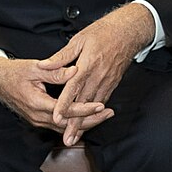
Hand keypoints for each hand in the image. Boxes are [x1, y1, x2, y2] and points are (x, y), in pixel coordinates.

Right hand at [0, 56, 112, 134]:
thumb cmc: (15, 72)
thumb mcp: (34, 68)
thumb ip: (55, 71)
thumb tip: (75, 71)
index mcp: (36, 103)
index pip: (65, 111)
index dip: (84, 109)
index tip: (100, 105)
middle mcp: (37, 116)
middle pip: (68, 124)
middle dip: (90, 120)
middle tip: (108, 114)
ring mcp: (37, 120)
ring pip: (64, 127)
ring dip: (84, 123)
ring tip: (104, 116)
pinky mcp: (39, 119)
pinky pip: (59, 125)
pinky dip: (74, 122)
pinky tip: (88, 118)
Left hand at [37, 3, 155, 144]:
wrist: (128, 33)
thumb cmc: (102, 33)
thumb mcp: (79, 40)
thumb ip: (61, 56)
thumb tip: (44, 65)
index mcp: (88, 64)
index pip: (73, 87)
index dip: (64, 104)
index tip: (56, 117)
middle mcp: (98, 76)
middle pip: (84, 103)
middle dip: (75, 123)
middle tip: (67, 139)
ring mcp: (107, 81)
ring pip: (94, 106)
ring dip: (85, 123)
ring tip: (76, 137)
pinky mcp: (113, 83)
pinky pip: (102, 100)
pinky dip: (95, 113)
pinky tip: (89, 122)